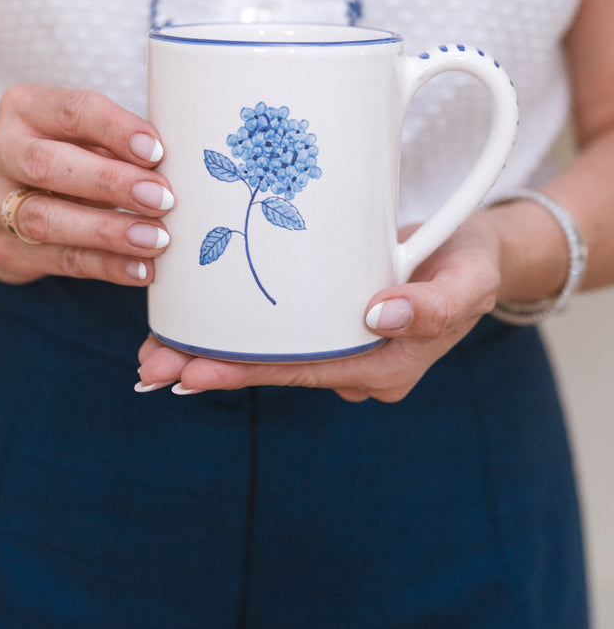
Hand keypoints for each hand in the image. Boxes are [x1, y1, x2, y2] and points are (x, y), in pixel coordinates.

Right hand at [0, 85, 173, 284]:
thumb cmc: (59, 159)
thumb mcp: (80, 137)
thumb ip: (115, 144)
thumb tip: (175, 164)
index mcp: (24, 109)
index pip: (71, 110)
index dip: (115, 129)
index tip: (157, 150)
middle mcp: (0, 151)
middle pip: (49, 164)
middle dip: (111, 182)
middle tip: (162, 198)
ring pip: (46, 219)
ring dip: (109, 231)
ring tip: (157, 239)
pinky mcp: (3, 249)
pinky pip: (59, 260)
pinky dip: (106, 265)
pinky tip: (141, 268)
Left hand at [137, 212, 504, 400]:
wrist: (477, 257)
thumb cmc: (472, 261)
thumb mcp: (468, 276)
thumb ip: (433, 303)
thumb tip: (379, 316)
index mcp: (387, 366)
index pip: (304, 370)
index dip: (246, 372)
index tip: (192, 371)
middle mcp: (358, 369)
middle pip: (275, 371)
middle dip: (210, 369)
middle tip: (149, 366)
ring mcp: (343, 353)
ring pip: (271, 358)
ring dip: (212, 355)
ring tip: (151, 355)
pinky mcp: (330, 328)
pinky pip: (280, 339)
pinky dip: (235, 336)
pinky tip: (189, 333)